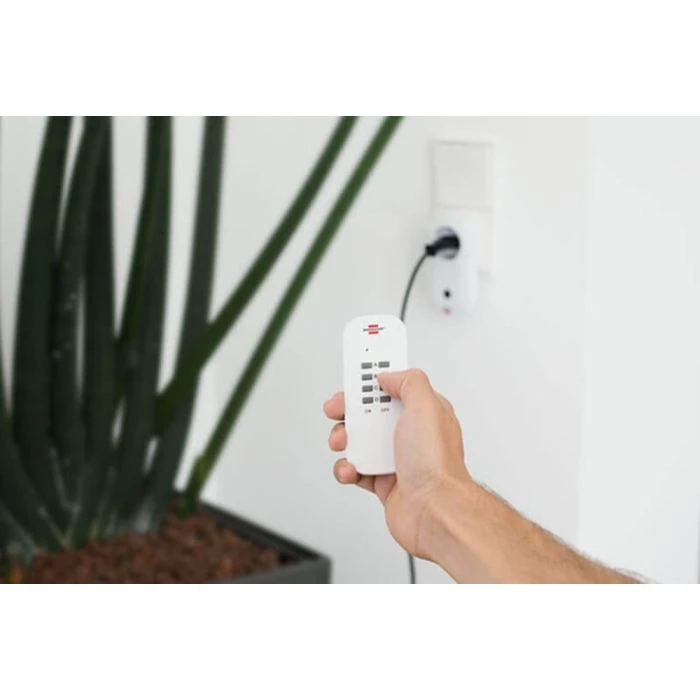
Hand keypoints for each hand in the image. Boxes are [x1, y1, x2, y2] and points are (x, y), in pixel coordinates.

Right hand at [323, 369, 469, 558]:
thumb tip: (388, 376)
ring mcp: (396, 459)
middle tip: (338, 410)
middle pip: (371, 413)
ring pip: (360, 441)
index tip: (356, 378)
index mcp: (424, 413)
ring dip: (344, 440)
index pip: (395, 388)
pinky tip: (351, 469)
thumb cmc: (437, 464)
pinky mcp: (384, 482)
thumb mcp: (426, 406)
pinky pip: (356, 470)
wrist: (434, 511)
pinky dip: (347, 469)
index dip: (374, 381)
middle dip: (349, 410)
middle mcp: (411, 435)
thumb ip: (408, 382)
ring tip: (343, 443)